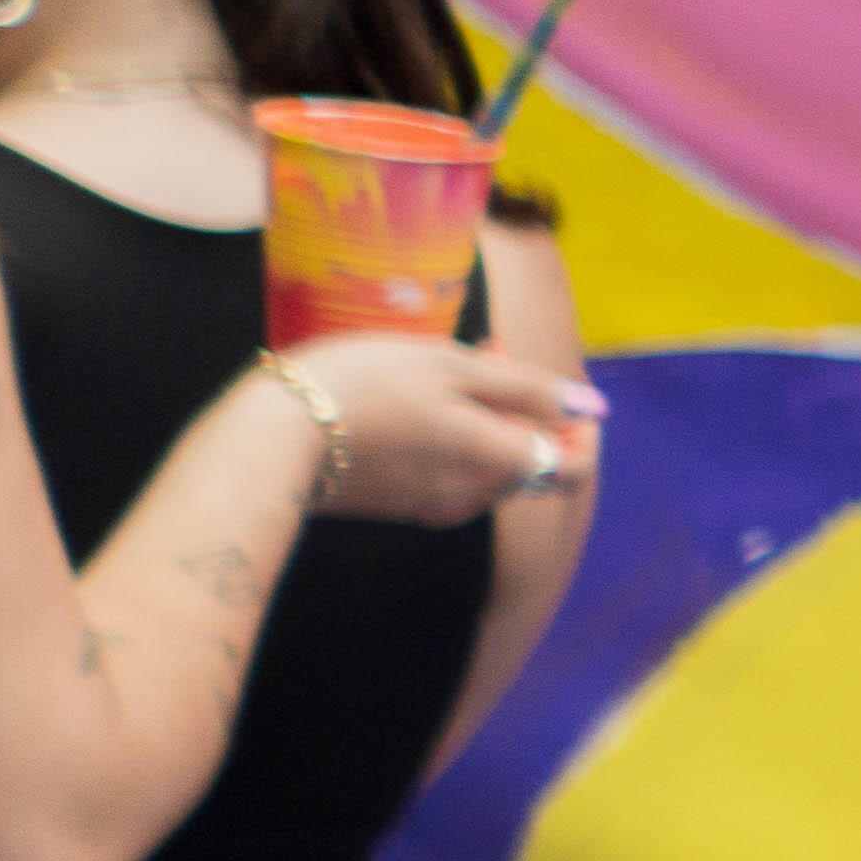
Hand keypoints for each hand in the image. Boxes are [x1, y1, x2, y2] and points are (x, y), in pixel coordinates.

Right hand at [267, 339, 600, 529]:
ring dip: (480, 416)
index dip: (580, 431)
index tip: (557, 392)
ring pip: (482, 461)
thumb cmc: (364, 387)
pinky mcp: (392, 505)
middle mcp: (474, 497)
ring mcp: (430, 506)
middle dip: (522, 408)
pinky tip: (409, 396)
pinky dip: (445, 434)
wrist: (266, 441)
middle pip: (526, 458)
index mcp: (499, 464)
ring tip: (441, 363)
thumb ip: (527, 390)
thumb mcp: (452, 368)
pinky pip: (442, 470)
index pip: (573, 467)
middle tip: (487, 354)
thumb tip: (594, 407)